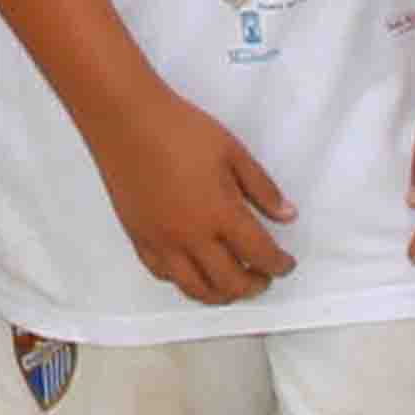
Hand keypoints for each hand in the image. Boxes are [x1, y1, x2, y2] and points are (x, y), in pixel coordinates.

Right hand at [94, 89, 300, 302]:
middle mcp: (192, 237)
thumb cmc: (180, 129)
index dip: (279, 265)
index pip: (260, 254)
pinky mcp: (139, 238)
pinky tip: (194, 272)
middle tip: (264, 277)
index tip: (286, 264)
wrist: (126, 120)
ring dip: (221, 294)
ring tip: (232, 284)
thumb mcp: (233, 152)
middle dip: (254, 285)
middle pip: (230, 282)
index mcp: (221, 213)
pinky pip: (164, 275)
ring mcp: (162, 242)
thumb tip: (287, 215)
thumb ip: (262, 189)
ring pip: (196, 289)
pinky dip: (185, 281)